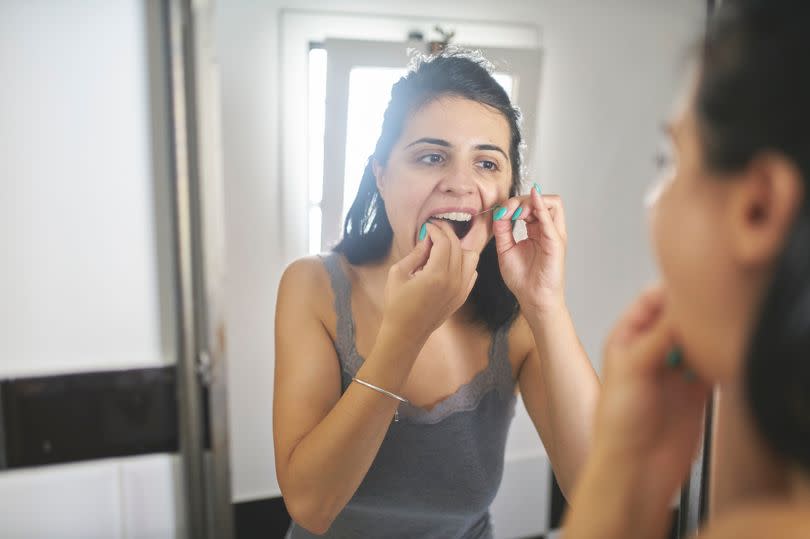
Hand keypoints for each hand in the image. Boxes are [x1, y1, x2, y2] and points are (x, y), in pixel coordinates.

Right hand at [382, 220, 478, 339]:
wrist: (406, 332)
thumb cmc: (397, 303)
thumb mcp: (398, 274)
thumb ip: (416, 253)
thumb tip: (427, 239)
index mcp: (437, 274)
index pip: (444, 242)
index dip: (436, 230)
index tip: (427, 226)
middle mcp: (454, 280)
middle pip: (458, 246)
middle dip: (446, 233)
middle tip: (434, 229)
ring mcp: (462, 289)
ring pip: (471, 257)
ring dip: (458, 247)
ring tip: (442, 247)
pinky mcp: (463, 296)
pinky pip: (472, 272)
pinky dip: (463, 263)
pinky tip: (449, 264)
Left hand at [493, 185, 567, 313]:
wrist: (532, 298)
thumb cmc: (522, 278)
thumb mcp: (505, 248)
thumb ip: (502, 229)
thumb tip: (499, 211)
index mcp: (536, 230)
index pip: (530, 205)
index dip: (514, 204)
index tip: (500, 213)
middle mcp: (547, 230)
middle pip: (541, 200)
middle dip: (522, 200)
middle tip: (508, 211)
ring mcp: (554, 235)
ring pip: (552, 203)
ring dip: (532, 202)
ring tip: (517, 213)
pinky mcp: (556, 242)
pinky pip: (551, 220)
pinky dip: (542, 207)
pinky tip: (532, 201)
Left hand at [594, 286, 709, 507]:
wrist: (636, 469)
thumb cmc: (617, 425)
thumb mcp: (633, 369)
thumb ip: (658, 338)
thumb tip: (681, 310)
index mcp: (625, 339)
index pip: (649, 302)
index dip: (669, 291)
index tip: (691, 285)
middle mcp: (649, 351)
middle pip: (677, 318)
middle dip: (692, 312)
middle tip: (709, 309)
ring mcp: (673, 370)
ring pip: (696, 339)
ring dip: (707, 335)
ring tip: (715, 334)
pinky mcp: (695, 391)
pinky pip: (711, 364)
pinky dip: (719, 358)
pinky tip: (721, 357)